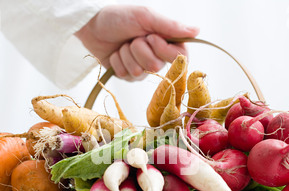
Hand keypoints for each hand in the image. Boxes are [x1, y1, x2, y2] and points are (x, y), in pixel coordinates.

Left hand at [75, 4, 199, 80]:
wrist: (92, 25)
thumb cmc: (118, 17)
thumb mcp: (145, 16)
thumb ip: (170, 26)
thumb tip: (197, 30)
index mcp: (166, 39)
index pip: (180, 56)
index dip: (165, 50)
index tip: (151, 37)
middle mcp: (156, 55)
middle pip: (157, 66)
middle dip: (140, 50)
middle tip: (133, 38)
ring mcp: (142, 67)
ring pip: (140, 72)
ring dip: (127, 55)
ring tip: (122, 44)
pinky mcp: (127, 75)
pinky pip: (126, 75)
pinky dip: (117, 62)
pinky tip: (115, 53)